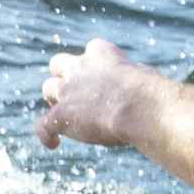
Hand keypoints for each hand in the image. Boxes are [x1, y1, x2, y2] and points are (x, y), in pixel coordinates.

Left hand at [37, 37, 159, 149]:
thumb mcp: (145, 76)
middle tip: (78, 94)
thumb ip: (134, 77)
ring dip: (56, 101)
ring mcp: (67, 90)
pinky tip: (54, 143)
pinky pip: (43, 125)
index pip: (92, 50)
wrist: (139, 107)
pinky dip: (46, 133)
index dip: (95, 66)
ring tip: (68, 117)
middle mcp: (79, 67)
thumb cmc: (151, 92)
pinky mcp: (60, 115)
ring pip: (48, 88)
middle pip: (59, 64)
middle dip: (64, 76)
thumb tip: (140, 84)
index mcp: (101, 52)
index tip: (105, 78)